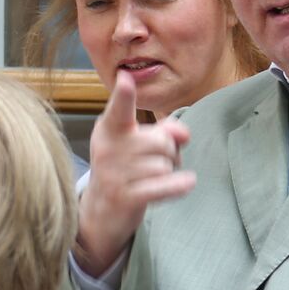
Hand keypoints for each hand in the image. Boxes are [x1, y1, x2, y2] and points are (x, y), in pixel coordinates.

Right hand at [76, 72, 194, 274]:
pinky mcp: (124, 197)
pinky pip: (162, 185)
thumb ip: (163, 131)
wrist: (101, 212)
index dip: (124, 94)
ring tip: (154, 179)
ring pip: (164, 165)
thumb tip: (183, 133)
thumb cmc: (124, 169)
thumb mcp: (138, 144)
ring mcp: (113, 174)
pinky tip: (187, 183)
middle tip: (159, 162)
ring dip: (169, 173)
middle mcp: (108, 148)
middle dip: (170, 152)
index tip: (126, 77)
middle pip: (161, 141)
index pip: (119, 109)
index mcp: (109, 129)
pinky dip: (178, 185)